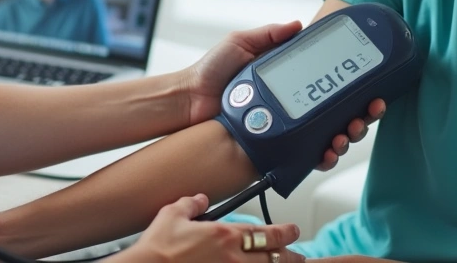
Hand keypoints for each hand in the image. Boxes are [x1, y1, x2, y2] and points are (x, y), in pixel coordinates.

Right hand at [116, 194, 305, 262]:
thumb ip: (191, 204)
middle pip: (274, 257)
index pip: (265, 232)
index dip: (284, 232)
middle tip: (298, 254)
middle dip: (290, 254)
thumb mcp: (173, 215)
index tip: (292, 230)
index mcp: (224, 235)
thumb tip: (200, 199)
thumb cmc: (158, 247)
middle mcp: (233, 257)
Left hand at [181, 22, 385, 169]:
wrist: (189, 98)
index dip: (354, 90)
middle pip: (338, 114)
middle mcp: (292, 106)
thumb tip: (298, 25)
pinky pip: (304, 155)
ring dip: (344, 137)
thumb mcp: (241, 43)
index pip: (330, 86)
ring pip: (328, 137)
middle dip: (359, 117)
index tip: (371, 89)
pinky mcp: (275, 145)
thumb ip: (269, 35)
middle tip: (364, 114)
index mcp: (290, 82)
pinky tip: (327, 152)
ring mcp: (285, 127)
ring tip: (344, 134)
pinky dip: (321, 156)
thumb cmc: (211, 71)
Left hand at [181, 22, 303, 122]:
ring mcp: (267, 100)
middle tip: (313, 79)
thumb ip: (266, 34)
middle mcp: (270, 80)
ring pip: (291, 101)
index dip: (308, 54)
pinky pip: (278, 118)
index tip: (324, 53)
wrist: (191, 98)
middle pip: (298, 80)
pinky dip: (280, 115)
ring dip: (291, 98)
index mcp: (267, 59)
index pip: (295, 55)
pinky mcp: (263, 119)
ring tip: (293, 96)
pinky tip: (283, 113)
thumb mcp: (238, 42)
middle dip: (303, 80)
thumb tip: (296, 25)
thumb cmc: (210, 68)